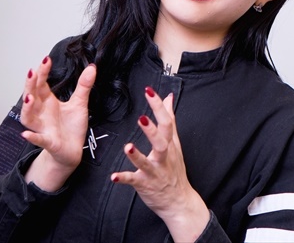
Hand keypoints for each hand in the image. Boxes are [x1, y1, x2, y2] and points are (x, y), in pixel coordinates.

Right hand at [20, 57, 95, 190]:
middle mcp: (41, 114)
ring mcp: (43, 128)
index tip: (46, 59)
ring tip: (29, 98)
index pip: (41, 84)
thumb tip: (91, 67)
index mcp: (48, 102)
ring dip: (27, 109)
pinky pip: (38, 139)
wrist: (72, 151)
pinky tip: (26, 134)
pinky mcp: (48, 142)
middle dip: (30, 85)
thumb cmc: (72, 127)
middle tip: (32, 72)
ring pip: (29, 118)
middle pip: (31, 97)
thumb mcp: (80, 103)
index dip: (42, 72)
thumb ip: (83, 86)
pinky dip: (32, 137)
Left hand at [111, 87, 209, 241]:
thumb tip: (169, 98)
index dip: (158, 106)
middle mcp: (163, 158)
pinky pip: (134, 181)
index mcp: (170, 145)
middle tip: (141, 118)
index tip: (149, 91)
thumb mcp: (176, 144)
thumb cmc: (175, 170)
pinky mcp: (145, 185)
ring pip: (147, 163)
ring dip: (137, 156)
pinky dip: (124, 178)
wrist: (179, 201)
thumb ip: (170, 119)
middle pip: (161, 142)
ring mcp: (155, 172)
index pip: (167, 122)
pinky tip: (114, 176)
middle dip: (152, 130)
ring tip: (128, 146)